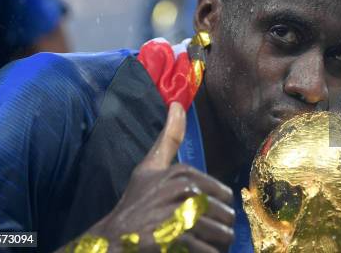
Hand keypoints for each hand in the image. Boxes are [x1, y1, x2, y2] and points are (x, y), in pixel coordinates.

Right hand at [82, 103, 234, 251]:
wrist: (113, 238)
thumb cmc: (135, 202)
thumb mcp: (150, 166)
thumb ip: (169, 137)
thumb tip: (176, 103)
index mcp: (183, 173)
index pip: (225, 195)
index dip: (217, 209)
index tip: (201, 216)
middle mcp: (184, 190)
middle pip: (226, 216)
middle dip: (219, 230)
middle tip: (201, 235)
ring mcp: (181, 214)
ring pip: (223, 235)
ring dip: (216, 245)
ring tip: (201, 245)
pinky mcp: (178, 238)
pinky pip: (210, 252)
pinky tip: (192, 252)